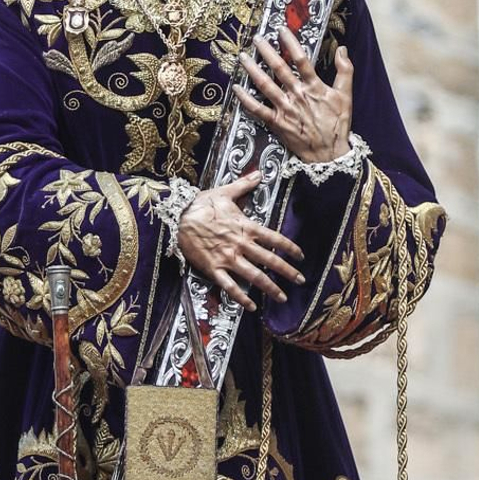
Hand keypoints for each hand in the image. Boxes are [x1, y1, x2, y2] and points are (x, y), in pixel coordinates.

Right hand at [176, 170, 306, 311]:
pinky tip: (252, 307)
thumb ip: (244, 185)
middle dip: (287, 272)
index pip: (274, 238)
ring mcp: (228, 258)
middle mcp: (241, 244)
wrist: (178, 217)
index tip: (301, 257)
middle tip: (301, 281)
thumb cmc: (201, 205)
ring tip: (282, 297)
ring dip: (270, 288)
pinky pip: (230, 286)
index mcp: (246, 226)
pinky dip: (242, 298)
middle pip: (269, 260)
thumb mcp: (225, 192)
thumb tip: (258, 172)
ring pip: (254, 276)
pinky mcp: (214, 268)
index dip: (290, 248)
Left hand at [235, 32, 352, 164]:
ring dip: (252, 70)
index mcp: (314, 87)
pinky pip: (257, 109)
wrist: (329, 154)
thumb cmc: (337, 125)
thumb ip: (345, 70)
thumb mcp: (346, 96)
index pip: (301, 59)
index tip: (281, 30)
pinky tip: (236, 88)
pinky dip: (245, 99)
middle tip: (256, 38)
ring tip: (243, 57)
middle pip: (279, 68)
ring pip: (265, 85)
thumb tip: (342, 49)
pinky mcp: (277, 123)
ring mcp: (285, 109)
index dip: (290, 42)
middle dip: (266, 51)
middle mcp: (297, 95)